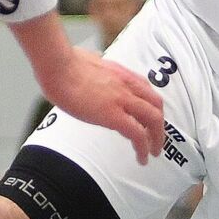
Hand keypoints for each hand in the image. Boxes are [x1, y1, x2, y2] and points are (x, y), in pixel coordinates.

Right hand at [38, 47, 164, 165]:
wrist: (58, 66)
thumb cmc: (64, 62)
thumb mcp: (89, 61)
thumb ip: (96, 67)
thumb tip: (92, 67)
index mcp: (121, 73)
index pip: (146, 89)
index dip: (151, 106)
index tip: (148, 117)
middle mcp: (127, 85)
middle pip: (156, 105)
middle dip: (159, 124)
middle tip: (157, 138)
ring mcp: (122, 99)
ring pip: (153, 119)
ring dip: (157, 138)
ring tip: (153, 152)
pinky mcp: (113, 115)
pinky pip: (137, 134)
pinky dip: (143, 148)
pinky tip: (142, 158)